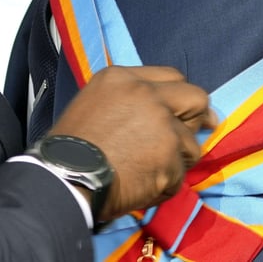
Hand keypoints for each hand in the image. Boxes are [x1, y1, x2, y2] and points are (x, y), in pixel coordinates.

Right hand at [47, 64, 215, 221]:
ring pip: (191, 144)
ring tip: (147, 171)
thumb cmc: (71, 147)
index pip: (172, 76)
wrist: (66, 177)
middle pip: (196, 98)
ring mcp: (162, 125)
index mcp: (123, 78)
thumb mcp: (94, 103)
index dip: (180, 98)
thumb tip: (163, 113)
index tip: (186, 113)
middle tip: (186, 139)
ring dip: (176, 161)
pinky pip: (180, 175)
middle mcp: (146, 95)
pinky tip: (141, 185)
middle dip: (197, 119)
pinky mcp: (170, 156)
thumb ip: (129, 100)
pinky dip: (165, 185)